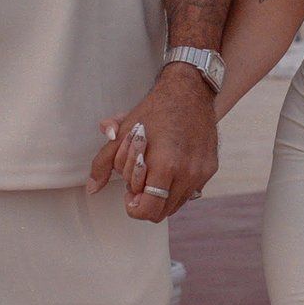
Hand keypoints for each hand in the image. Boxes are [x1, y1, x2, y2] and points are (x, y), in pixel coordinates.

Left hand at [89, 63, 218, 221]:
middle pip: (161, 212)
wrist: (188, 92)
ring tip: (154, 172)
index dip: (134, 206)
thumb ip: (104, 163)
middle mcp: (187, 173)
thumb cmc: (153, 112)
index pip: (148, 210)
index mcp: (165, 166)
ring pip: (176, 205)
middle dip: (146, 201)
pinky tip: (170, 167)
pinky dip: (176, 187)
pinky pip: (190, 192)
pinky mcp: (210, 169)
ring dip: (161, 195)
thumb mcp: (122, 134)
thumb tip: (92, 189)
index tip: (129, 193)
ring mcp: (201, 173)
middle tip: (140, 181)